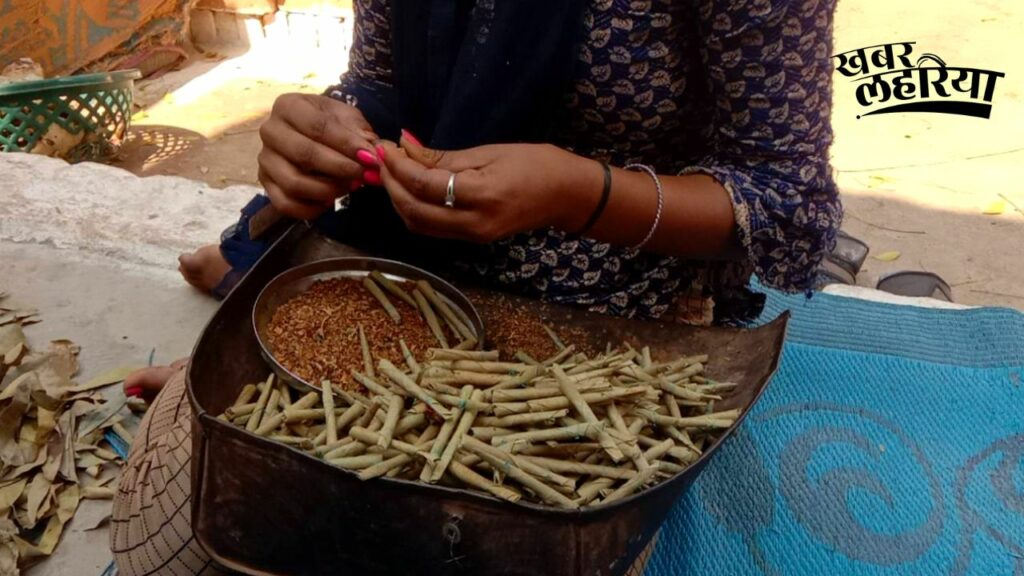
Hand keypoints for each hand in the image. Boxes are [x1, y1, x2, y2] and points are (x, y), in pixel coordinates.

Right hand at [258, 93, 380, 219]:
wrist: (310, 134)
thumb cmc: (331, 124)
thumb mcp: (348, 120)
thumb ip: (360, 135)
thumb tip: (372, 155)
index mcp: (288, 105)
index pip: (317, 126)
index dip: (347, 145)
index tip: (371, 158)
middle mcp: (270, 130)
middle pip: (304, 154)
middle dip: (340, 168)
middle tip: (364, 175)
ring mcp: (264, 158)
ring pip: (294, 183)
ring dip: (328, 190)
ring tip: (349, 187)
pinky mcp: (265, 183)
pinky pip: (285, 204)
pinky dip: (311, 208)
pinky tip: (329, 201)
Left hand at [376, 136, 595, 242]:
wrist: (566, 195)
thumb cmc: (534, 164)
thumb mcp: (488, 153)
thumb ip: (442, 156)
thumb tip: (403, 145)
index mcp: (481, 196)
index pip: (424, 185)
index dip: (398, 165)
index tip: (384, 145)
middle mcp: (473, 223)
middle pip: (414, 210)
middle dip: (391, 184)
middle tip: (381, 158)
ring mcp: (472, 236)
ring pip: (418, 224)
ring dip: (398, 199)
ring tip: (391, 172)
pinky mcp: (472, 238)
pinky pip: (432, 228)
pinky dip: (414, 208)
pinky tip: (410, 187)